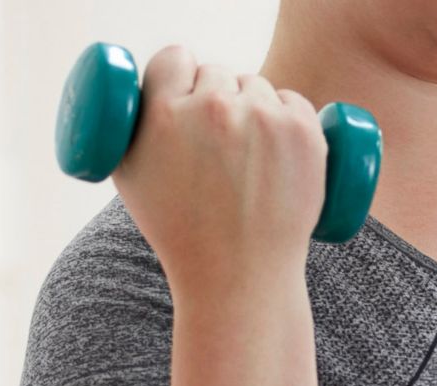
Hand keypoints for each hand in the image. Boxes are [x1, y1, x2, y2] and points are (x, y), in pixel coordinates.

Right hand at [112, 45, 326, 290]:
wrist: (237, 277)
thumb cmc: (180, 232)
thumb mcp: (131, 175)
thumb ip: (134, 122)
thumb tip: (154, 87)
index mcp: (164, 113)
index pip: (173, 58)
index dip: (177, 78)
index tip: (182, 97)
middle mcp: (214, 108)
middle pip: (216, 72)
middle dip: (214, 99)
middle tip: (214, 146)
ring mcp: (264, 119)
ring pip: (256, 87)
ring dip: (251, 108)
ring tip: (244, 158)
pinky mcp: (304, 132)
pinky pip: (293, 101)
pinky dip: (287, 120)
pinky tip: (276, 152)